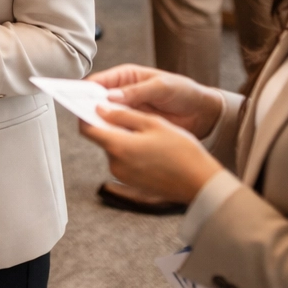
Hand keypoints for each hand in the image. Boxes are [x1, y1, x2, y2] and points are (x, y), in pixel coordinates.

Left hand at [79, 105, 224, 204]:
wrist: (201, 182)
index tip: (91, 104)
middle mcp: (116, 164)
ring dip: (122, 138)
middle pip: (102, 138)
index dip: (85, 115)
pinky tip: (150, 147)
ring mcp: (123, 176)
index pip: (88, 129)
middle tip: (128, 113)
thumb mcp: (153, 123)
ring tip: (146, 131)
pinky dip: (130, 151)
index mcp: (118, 147)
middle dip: (110, 125)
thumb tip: (100, 109)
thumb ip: (123, 115)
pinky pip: (124, 161)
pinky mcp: (132, 183)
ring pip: (114, 149)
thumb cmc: (181, 151)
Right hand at [87, 63, 223, 137]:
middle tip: (80, 116)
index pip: (99, 81)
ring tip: (92, 128)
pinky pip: (118, 129)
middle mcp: (122, 93)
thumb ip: (137, 91)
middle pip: (98, 100)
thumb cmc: (183, 92)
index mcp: (126, 76)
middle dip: (87, 106)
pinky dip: (112, 133)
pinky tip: (109, 138)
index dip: (85, 88)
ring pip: (106, 116)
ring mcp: (128, 111)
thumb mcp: (162, 87)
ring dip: (99, 121)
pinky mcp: (134, 126)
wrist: (202, 114)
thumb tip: (111, 96)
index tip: (74, 97)